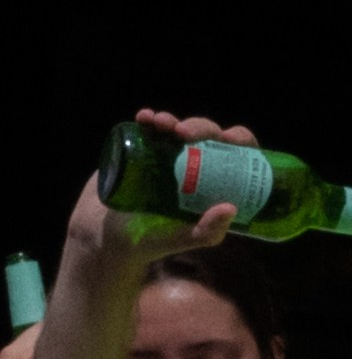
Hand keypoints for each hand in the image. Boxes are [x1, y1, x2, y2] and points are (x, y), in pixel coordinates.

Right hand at [66, 110, 257, 272]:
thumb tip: (231, 208)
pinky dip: (148, 120)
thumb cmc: (152, 240)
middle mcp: (195, 164)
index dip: (238, 139)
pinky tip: (144, 118)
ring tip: (161, 123)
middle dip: (200, 127)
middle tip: (185, 134)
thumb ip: (208, 232)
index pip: (236, 152)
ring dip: (173, 120)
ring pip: (178, 128)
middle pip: (207, 135)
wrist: (107, 236)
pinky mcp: (142, 150)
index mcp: (214, 181)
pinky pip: (149, 130)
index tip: (228, 139)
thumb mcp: (183, 239)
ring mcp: (168, 155)